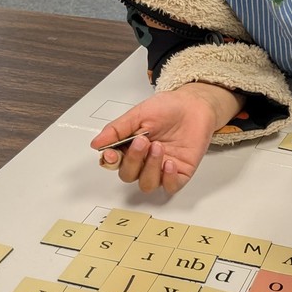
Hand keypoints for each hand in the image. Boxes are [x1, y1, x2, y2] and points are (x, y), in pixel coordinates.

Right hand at [91, 83, 242, 195]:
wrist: (195, 105)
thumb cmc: (168, 108)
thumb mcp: (139, 113)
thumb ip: (118, 129)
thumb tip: (96, 143)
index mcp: (130, 147)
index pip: (114, 163)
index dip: (111, 161)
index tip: (112, 154)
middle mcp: (144, 161)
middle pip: (128, 175)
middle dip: (133, 160)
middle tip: (143, 141)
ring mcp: (161, 169)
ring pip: (147, 184)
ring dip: (150, 167)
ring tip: (158, 146)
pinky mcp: (180, 173)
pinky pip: (170, 187)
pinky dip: (168, 178)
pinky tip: (169, 163)